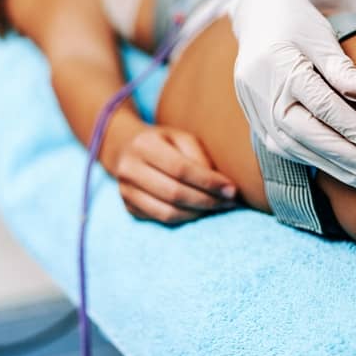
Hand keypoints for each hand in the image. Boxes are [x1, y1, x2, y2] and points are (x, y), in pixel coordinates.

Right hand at [115, 125, 237, 224]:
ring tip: (218, 207)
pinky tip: (199, 211)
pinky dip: (184, 218)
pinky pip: (160, 219)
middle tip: (229, 202)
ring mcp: (125, 191)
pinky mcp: (128, 207)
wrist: (124, 148)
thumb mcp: (181, 137)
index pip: (180, 168)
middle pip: (174, 193)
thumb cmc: (162, 141)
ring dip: (198, 213)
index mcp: (144, 145)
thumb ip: (199, 156)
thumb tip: (220, 184)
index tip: (231, 189)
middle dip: (207, 200)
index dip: (208, 181)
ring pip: (166, 212)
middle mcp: (130, 169)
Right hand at [229, 0, 355, 191]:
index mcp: (281, 67)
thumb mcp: (322, 38)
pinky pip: (278, 145)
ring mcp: (252, 105)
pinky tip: (331, 167)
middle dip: (341, 157)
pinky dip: (306, 158)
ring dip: (327, 166)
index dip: (351, 129)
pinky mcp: (252, 114)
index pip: (321, 106)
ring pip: (289, 147)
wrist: (257, 12)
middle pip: (304, 134)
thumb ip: (345, 70)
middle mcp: (263, 92)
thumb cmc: (295, 21)